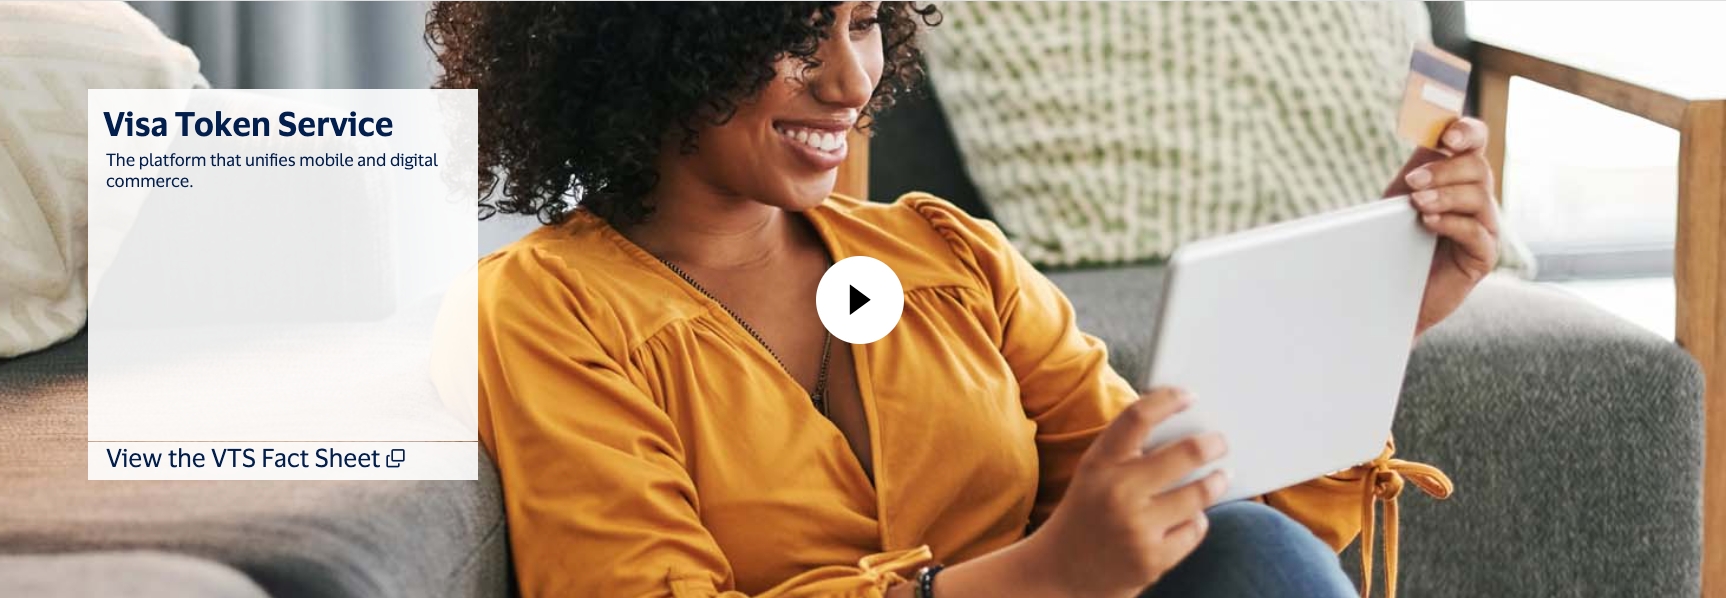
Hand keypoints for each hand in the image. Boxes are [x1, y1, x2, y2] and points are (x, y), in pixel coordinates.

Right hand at [1021, 388, 1228, 597]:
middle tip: (1220, 441)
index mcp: (1099, 464)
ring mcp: (1137, 528)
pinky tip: (1188, 517)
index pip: (1137, 418)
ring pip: (1200, 493)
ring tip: (1220, 476)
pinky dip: (1196, 520)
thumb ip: (1127, 453)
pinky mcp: (1153, 559)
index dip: (1167, 400)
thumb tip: (1183, 429)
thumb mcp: (1094, 475)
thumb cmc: (1086, 514)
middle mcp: (1118, 493)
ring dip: (1215, 481)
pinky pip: (1195, 528)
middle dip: (1212, 443)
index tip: (1189, 395)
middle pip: (1185, 453)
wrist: (1059, 572)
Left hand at [1383, 117, 1499, 336]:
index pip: (1476, 141)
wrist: (1390, 290)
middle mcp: (1477, 197)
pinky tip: (1428, 222)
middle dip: (1444, 171)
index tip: (1446, 138)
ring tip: (1417, 204)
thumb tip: (1428, 132)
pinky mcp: (1483, 256)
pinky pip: (1477, 233)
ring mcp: (1485, 226)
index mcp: (1459, 175)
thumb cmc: (1397, 240)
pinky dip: (1452, 223)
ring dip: (1445, 195)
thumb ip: (1419, 165)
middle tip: (1412, 182)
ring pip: (1479, 197)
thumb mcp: (1403, 196)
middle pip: (1478, 167)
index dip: (1467, 132)